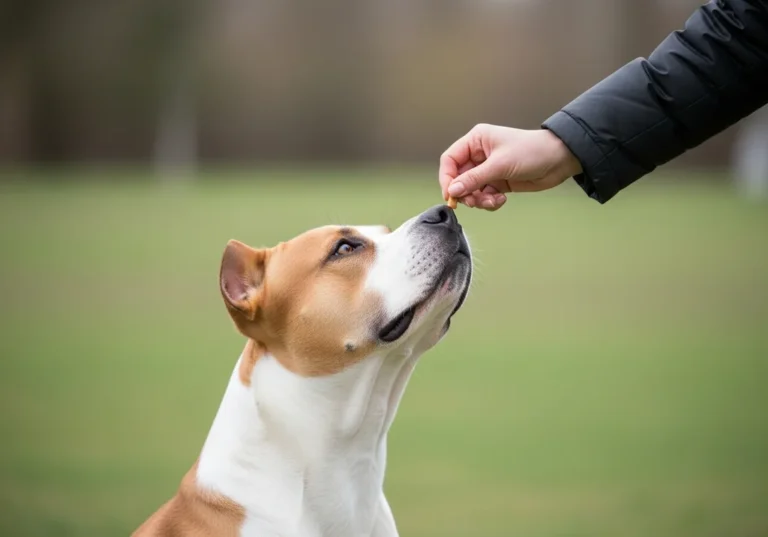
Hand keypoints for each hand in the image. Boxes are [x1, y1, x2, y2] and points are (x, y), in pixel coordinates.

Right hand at [439, 125, 581, 210]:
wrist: (559, 160)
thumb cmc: (532, 152)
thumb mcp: (500, 165)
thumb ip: (474, 179)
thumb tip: (452, 191)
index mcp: (476, 141)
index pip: (450, 160)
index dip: (447, 178)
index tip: (450, 195)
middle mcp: (479, 155)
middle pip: (458, 178)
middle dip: (465, 193)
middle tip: (474, 201)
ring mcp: (488, 169)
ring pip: (470, 190)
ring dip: (479, 200)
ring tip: (493, 200)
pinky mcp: (497, 182)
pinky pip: (483, 196)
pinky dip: (489, 202)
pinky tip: (501, 199)